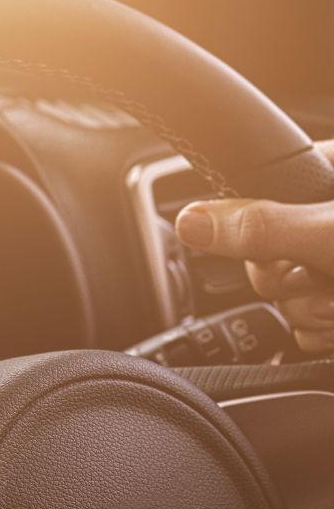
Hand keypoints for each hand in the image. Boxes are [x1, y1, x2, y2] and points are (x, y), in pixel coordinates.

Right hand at [175, 140, 333, 354]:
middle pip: (265, 258)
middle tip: (325, 278)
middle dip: (293, 283)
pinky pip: (306, 326)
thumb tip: (189, 222)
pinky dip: (323, 331)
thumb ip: (259, 228)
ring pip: (286, 298)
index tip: (276, 249)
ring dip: (313, 312)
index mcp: (323, 177)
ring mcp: (331, 261)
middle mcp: (323, 217)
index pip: (253, 195)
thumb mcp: (328, 233)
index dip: (252, 230)